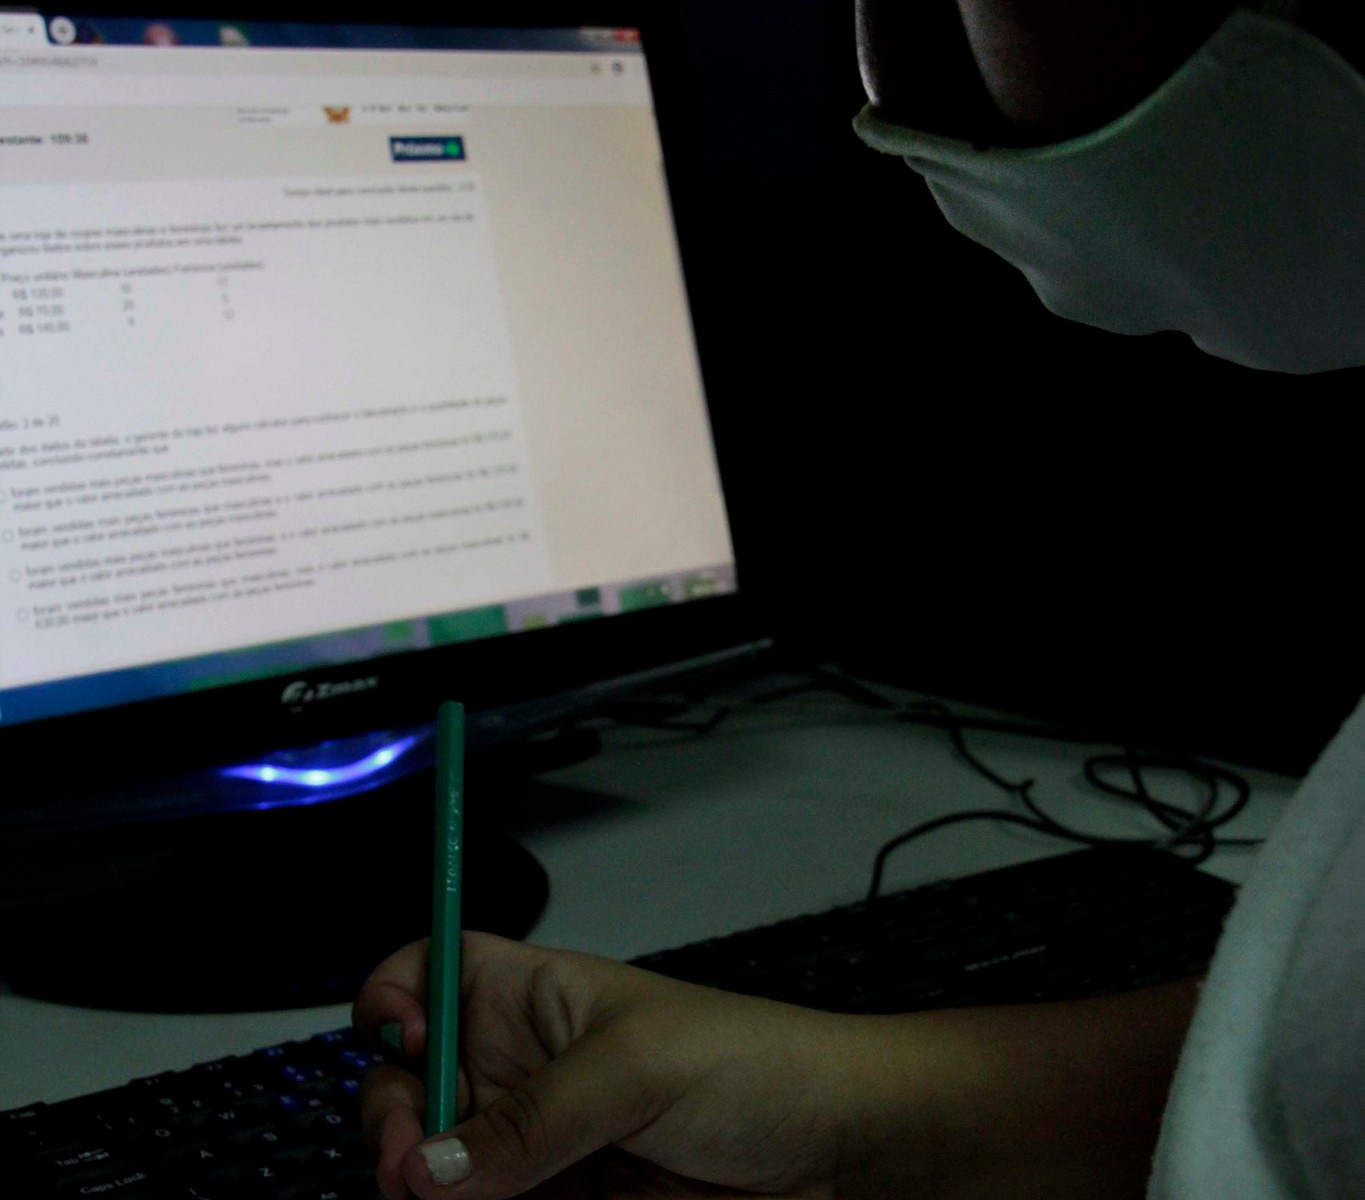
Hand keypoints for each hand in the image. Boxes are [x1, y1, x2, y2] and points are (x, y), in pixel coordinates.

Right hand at [353, 932, 1199, 1199]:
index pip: (436, 972)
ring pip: (440, 1169)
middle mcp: (524, 1069)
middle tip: (412, 1163)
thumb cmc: (757, 1063)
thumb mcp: (637, 1067)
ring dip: (425, 1190)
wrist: (836, 1155)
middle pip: (414, 1084)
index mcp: (537, 997)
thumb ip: (531, 1119)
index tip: (393, 1035)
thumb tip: (432, 1169)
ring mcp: (539, 1147)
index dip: (398, 992)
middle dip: (395, 1117)